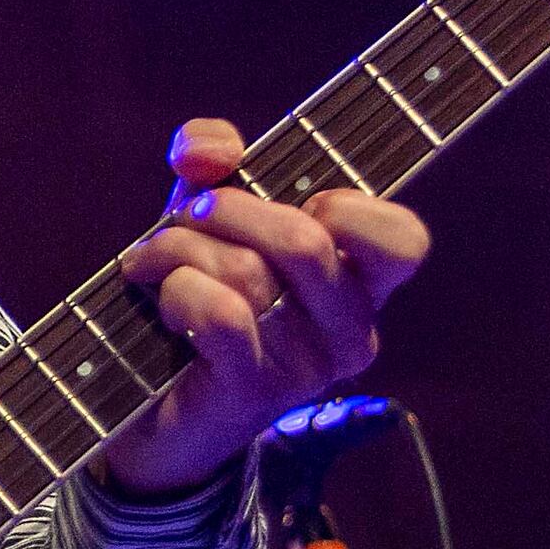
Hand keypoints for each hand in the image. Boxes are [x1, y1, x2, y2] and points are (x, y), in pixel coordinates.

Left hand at [91, 117, 432, 498]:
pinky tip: (159, 296)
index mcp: (359, 285)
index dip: (350, 203)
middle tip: (189, 216)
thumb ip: (213, 157)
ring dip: (180, 247)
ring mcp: (306, 368)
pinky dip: (177, 288)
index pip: (404, 240)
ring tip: (152, 259)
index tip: (294, 202)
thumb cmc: (196, 291)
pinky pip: (223, 315)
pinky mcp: (255, 392)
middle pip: (307, 239)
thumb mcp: (208, 211)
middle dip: (228, 207)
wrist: (145, 398)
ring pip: (249, 272)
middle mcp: (348, 332)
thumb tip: (211, 150)